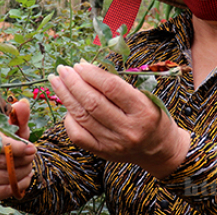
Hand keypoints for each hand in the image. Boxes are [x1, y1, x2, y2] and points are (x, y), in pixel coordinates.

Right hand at [0, 101, 36, 199]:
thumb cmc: (7, 139)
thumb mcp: (14, 127)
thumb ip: (20, 116)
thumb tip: (23, 104)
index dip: (18, 148)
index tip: (32, 148)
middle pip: (4, 163)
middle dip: (24, 161)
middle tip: (32, 158)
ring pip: (6, 177)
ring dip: (24, 173)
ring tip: (29, 166)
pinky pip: (3, 191)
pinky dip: (19, 186)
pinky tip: (24, 178)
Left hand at [48, 62, 189, 178]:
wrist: (159, 149)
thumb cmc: (151, 116)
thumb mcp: (144, 96)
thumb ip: (117, 85)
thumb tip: (86, 67)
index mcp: (142, 110)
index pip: (111, 88)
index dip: (92, 74)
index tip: (79, 64)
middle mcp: (128, 129)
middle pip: (93, 103)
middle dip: (73, 83)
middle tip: (62, 69)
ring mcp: (114, 143)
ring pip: (82, 117)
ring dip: (66, 96)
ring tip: (56, 82)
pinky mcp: (103, 153)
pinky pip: (78, 136)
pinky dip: (69, 119)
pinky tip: (66, 106)